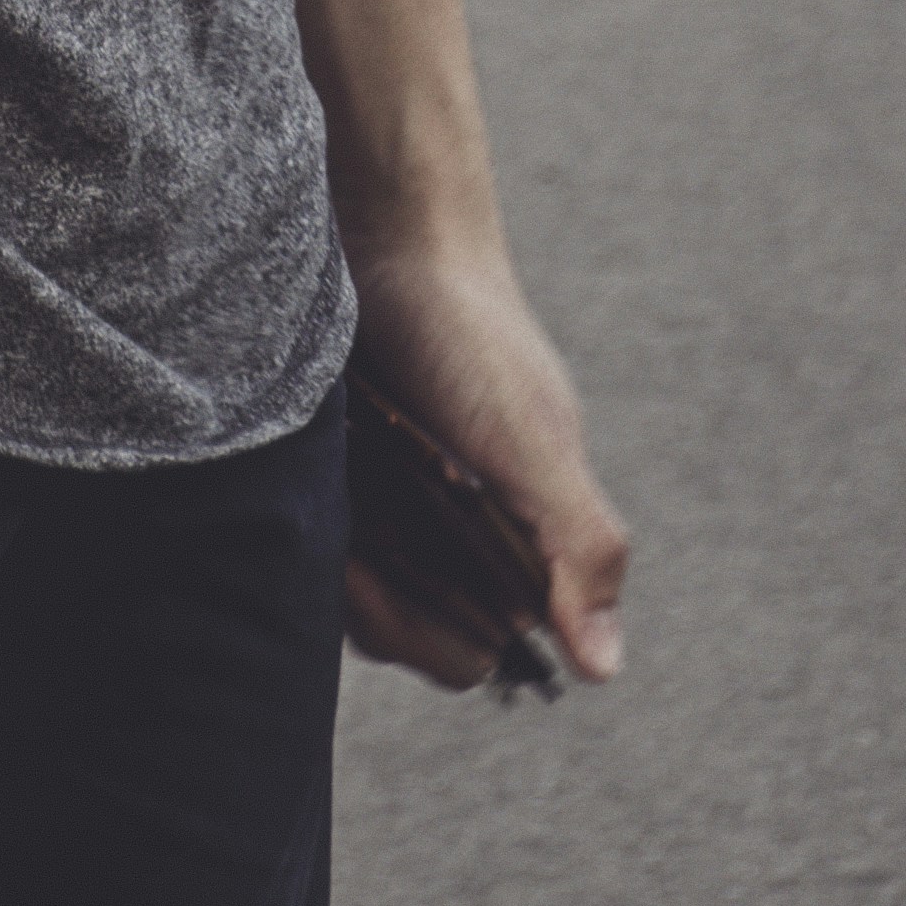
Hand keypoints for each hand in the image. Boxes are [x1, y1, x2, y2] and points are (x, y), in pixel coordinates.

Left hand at [345, 226, 627, 693]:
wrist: (393, 238)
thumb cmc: (472, 337)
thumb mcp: (533, 441)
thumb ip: (580, 546)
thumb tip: (605, 668)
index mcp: (515, 547)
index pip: (468, 653)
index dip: (426, 629)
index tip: (392, 569)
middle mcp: (454, 540)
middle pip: (401, 632)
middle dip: (371, 590)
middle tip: (352, 515)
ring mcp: (391, 511)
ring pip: (347, 594)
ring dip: (330, 548)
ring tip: (332, 479)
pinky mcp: (335, 480)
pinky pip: (305, 539)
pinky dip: (300, 516)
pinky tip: (307, 468)